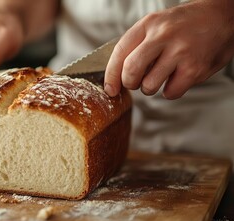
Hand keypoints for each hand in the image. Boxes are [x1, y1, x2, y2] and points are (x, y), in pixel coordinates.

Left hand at [104, 0, 233, 98]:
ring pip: (149, 85)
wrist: (222, 17)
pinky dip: (170, 91)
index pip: (120, 52)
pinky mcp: (195, 68)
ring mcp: (180, 52)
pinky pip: (170, 92)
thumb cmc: (184, 25)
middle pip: (131, 70)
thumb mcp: (156, 25)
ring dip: (151, 88)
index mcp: (148, 24)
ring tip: (161, 76)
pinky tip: (176, 78)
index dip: (111, 75)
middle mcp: (163, 36)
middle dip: (130, 83)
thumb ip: (137, 46)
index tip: (110, 89)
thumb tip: (116, 76)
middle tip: (136, 82)